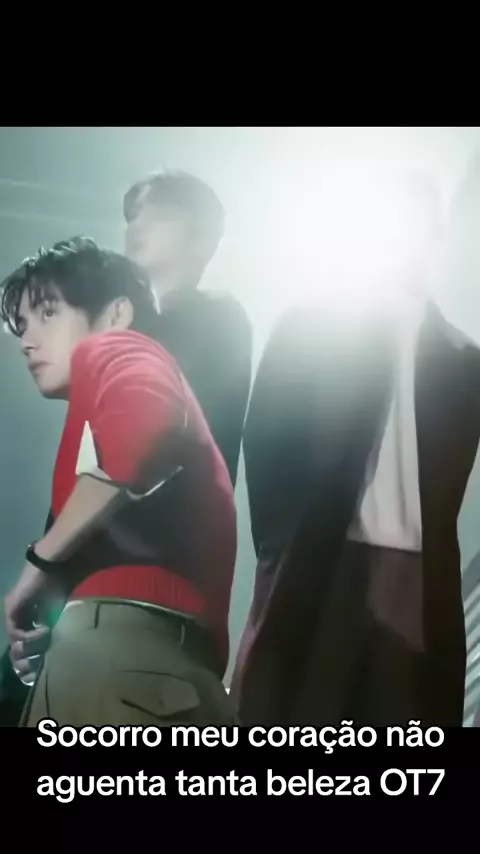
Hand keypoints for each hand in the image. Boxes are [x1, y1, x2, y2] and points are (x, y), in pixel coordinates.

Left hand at [4, 562, 59, 686]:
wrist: (55, 564)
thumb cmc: (62, 585)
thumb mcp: (59, 614)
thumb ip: (55, 630)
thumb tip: (58, 653)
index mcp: (27, 619)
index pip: (23, 648)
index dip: (31, 662)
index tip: (42, 670)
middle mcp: (16, 618)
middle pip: (15, 650)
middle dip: (28, 662)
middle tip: (41, 666)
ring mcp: (12, 613)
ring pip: (15, 643)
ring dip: (32, 648)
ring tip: (48, 642)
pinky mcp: (12, 608)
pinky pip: (16, 632)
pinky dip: (30, 636)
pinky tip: (45, 631)